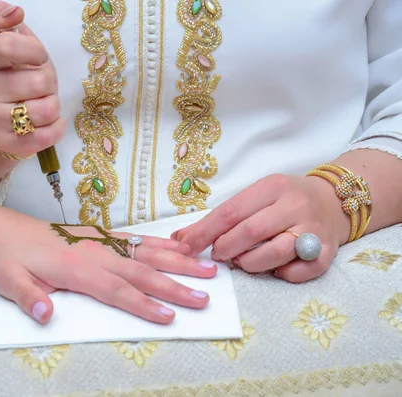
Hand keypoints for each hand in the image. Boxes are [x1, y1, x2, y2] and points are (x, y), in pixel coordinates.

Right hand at [0, 2, 64, 158]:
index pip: (8, 45)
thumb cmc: (11, 76)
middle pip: (38, 82)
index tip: (39, 58)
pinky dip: (56, 129)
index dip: (34, 51)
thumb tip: (14, 12)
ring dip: (54, 106)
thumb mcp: (8, 44)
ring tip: (44, 104)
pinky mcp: (5, 143)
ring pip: (45, 109)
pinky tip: (51, 123)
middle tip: (42, 86)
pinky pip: (44, 137)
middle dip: (50, 82)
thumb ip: (5, 21)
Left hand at [0, 206, 216, 324]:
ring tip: (208, 267)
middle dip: (175, 286)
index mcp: (75, 268)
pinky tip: (181, 246)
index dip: (143, 304)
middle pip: (141, 272)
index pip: (116, 290)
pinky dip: (161, 243)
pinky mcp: (101, 235)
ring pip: (146, 252)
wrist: (1, 228)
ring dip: (178, 261)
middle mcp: (95, 251)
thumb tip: (45, 314)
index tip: (170, 316)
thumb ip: (27, 297)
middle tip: (205, 298)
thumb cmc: (6, 258)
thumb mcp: (7, 280)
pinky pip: (137, 239)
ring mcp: (101, 241)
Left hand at [172, 174, 349, 282]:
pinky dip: (282, 274)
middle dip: (226, 248)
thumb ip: (218, 219)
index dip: (204, 233)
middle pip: (251, 232)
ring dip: (250, 263)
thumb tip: (178, 239)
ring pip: (275, 253)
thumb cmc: (283, 201)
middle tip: (218, 255)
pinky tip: (273, 269)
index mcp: (272, 187)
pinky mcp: (328, 251)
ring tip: (242, 262)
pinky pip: (301, 271)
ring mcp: (313, 229)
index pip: (230, 211)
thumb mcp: (253, 198)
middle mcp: (294, 205)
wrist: (334, 200)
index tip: (185, 247)